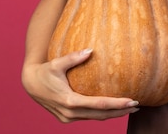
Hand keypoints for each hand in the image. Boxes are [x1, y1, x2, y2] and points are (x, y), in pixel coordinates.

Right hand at [22, 49, 139, 121]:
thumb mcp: (57, 63)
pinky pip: (89, 116)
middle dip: (120, 112)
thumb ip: (73, 57)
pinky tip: (114, 108)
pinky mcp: (67, 118)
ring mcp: (68, 117)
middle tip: (138, 106)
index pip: (99, 105)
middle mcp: (69, 113)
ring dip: (113, 114)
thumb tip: (91, 50)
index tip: (132, 101)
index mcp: (69, 101)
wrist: (30, 84)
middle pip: (101, 115)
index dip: (117, 104)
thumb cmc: (45, 71)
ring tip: (130, 108)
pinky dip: (102, 113)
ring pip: (95, 118)